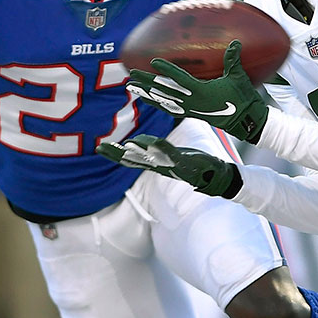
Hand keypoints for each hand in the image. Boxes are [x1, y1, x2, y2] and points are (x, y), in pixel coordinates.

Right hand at [97, 135, 238, 196]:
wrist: (218, 177)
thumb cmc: (196, 166)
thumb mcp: (175, 157)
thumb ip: (159, 150)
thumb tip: (142, 142)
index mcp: (158, 165)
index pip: (133, 159)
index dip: (116, 155)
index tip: (100, 148)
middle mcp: (162, 167)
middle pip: (136, 161)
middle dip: (118, 155)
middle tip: (101, 149)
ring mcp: (173, 166)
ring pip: (150, 159)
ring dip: (136, 153)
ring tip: (123, 145)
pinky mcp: (185, 164)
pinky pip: (171, 155)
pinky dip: (161, 149)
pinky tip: (153, 140)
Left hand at [126, 40, 268, 142]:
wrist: (245, 122)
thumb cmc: (243, 99)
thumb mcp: (238, 78)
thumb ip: (233, 60)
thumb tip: (236, 42)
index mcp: (201, 92)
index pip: (179, 79)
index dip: (166, 70)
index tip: (153, 61)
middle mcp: (192, 101)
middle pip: (164, 91)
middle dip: (147, 82)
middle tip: (132, 75)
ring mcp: (190, 109)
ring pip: (163, 101)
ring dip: (147, 93)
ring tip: (132, 87)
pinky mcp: (191, 114)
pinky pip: (169, 109)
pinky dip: (157, 103)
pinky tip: (148, 99)